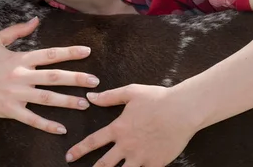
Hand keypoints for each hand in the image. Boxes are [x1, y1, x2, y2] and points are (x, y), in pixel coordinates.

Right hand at [0, 17, 98, 134]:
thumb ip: (16, 30)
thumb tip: (35, 19)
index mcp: (19, 58)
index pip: (48, 54)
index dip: (69, 52)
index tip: (87, 52)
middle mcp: (20, 76)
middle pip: (53, 77)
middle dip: (76, 79)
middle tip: (95, 82)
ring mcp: (16, 94)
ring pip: (47, 98)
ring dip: (68, 101)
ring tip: (85, 103)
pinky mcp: (10, 110)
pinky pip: (32, 119)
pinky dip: (47, 124)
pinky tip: (61, 128)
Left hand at [66, 84, 196, 166]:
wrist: (183, 110)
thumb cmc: (157, 98)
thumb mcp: (130, 92)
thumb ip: (109, 97)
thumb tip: (90, 97)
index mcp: (118, 128)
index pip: (93, 142)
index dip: (79, 150)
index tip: (69, 156)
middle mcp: (127, 145)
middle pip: (105, 163)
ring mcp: (142, 156)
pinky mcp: (157, 163)